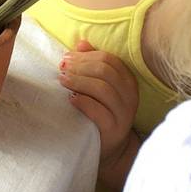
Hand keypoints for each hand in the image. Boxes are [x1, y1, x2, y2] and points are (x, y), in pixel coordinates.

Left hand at [59, 40, 140, 187]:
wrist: (109, 148)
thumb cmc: (100, 113)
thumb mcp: (99, 88)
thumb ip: (92, 65)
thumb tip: (81, 43)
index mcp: (127, 81)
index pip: (109, 60)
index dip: (86, 56)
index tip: (66, 58)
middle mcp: (130, 95)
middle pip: (105, 72)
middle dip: (80, 67)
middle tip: (61, 68)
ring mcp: (123, 113)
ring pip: (102, 89)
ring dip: (79, 82)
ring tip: (62, 81)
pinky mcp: (114, 130)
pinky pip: (99, 112)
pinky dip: (83, 102)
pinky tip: (70, 99)